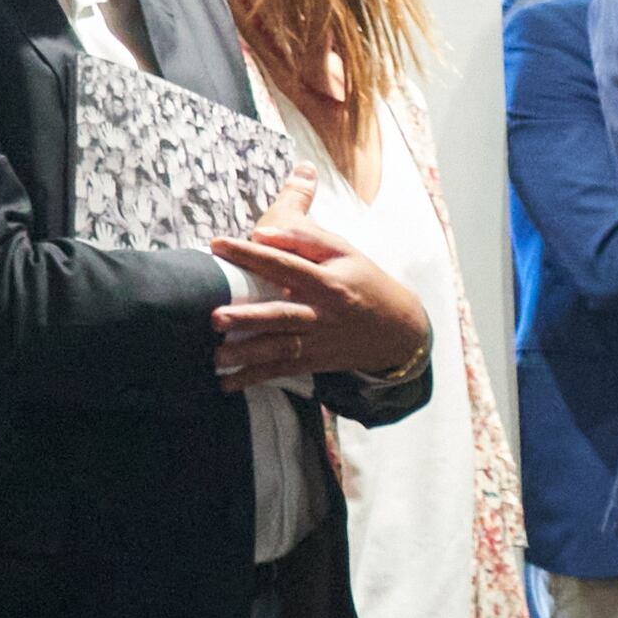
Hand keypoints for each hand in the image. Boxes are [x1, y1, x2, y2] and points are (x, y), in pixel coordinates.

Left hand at [209, 218, 428, 388]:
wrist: (401, 329)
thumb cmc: (364, 281)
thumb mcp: (344, 251)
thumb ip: (303, 238)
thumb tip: (260, 233)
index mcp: (328, 283)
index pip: (285, 265)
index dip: (252, 255)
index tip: (217, 245)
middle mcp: (322, 314)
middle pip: (282, 315)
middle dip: (249, 318)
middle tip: (216, 318)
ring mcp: (319, 341)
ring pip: (280, 348)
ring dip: (248, 354)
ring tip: (216, 357)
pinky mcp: (316, 361)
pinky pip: (283, 370)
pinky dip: (255, 378)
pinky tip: (227, 384)